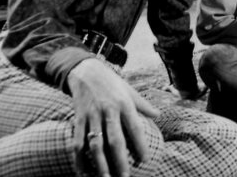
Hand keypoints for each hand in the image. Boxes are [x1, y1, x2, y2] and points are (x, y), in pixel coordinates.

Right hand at [68, 58, 159, 176]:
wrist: (87, 70)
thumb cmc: (112, 83)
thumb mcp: (130, 90)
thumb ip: (143, 104)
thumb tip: (158, 115)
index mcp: (124, 104)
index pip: (134, 127)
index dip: (140, 144)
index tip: (144, 160)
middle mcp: (109, 110)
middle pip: (115, 140)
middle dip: (120, 160)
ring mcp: (92, 115)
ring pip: (96, 143)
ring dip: (100, 163)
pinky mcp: (79, 118)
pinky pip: (78, 140)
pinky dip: (79, 157)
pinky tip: (82, 171)